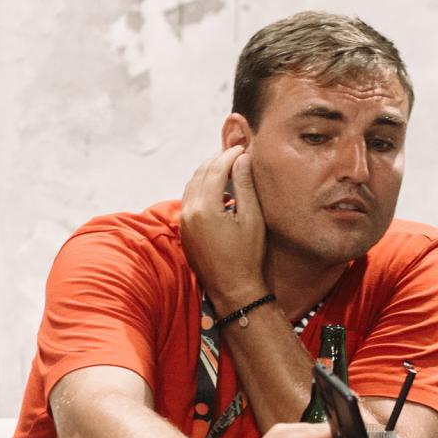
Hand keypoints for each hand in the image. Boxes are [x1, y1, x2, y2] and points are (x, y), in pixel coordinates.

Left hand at [180, 144, 267, 308]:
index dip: (230, 155)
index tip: (243, 147)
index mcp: (206, 208)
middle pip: (200, 173)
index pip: (215, 169)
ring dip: (207, 172)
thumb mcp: (252, 218)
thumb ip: (245, 186)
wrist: (233, 289)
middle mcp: (190, 212)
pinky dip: (201, 186)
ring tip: (226, 166)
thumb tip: (242, 158)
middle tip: (235, 153)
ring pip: (192, 184)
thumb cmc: (248, 256)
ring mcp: (185, 222)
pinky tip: (216, 188)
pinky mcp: (185, 230)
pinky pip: (189, 198)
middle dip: (217, 160)